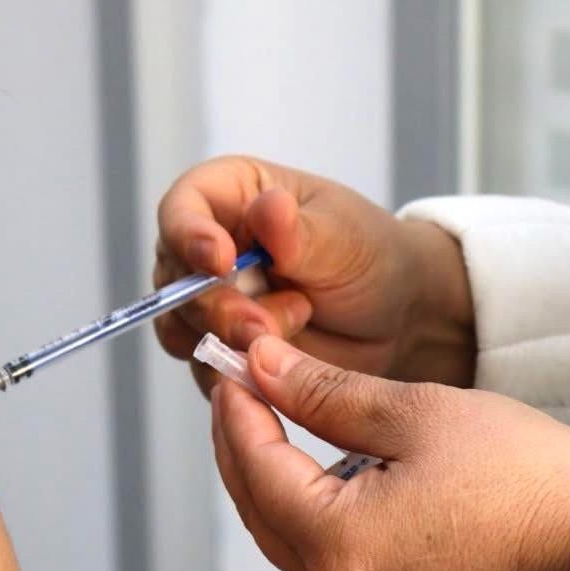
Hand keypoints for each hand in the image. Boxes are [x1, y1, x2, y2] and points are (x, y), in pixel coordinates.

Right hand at [154, 155, 476, 394]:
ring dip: (225, 342)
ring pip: (181, 328)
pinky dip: (234, 372)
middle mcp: (208, 249)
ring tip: (286, 338)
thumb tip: (268, 206)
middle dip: (216, 308)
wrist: (395, 317)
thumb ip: (299, 231)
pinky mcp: (220, 348)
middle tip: (262, 327)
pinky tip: (277, 366)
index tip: (220, 261)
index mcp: (231, 198)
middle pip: (174, 278)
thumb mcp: (342, 238)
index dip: (189, 235)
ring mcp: (211, 302)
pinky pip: (204, 367)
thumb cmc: (368, 257)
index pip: (183, 207)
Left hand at [212, 335, 569, 570]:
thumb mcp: (414, 413)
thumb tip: (263, 367)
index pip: (256, 467)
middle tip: (239, 386)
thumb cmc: (526, 476)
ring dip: (268, 474)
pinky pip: (319, 552)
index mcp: (339, 545)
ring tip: (268, 415)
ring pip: (284, 532)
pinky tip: (309, 463)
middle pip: (259, 506)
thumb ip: (323, 393)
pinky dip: (303, 504)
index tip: (231, 367)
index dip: (237, 410)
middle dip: (241, 443)